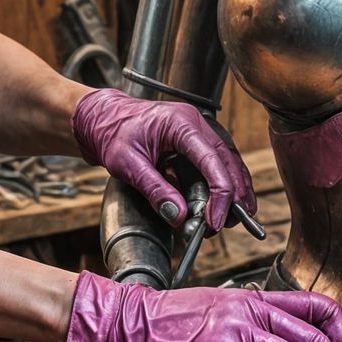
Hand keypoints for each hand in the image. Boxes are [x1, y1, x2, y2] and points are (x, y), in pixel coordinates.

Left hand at [72, 87, 253, 229]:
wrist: (103, 119)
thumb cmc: (113, 133)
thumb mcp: (128, 164)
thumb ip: (154, 189)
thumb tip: (178, 215)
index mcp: (181, 123)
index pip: (211, 160)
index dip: (220, 193)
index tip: (215, 220)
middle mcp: (196, 123)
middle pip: (226, 160)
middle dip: (234, 194)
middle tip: (231, 222)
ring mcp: (199, 130)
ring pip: (228, 161)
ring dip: (236, 188)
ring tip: (238, 217)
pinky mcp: (196, 141)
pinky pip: (217, 162)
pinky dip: (225, 181)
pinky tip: (230, 201)